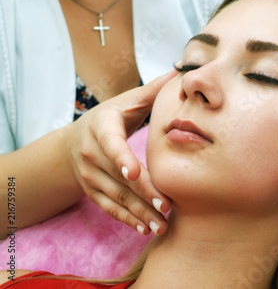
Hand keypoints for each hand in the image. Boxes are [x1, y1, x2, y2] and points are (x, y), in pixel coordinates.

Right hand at [66, 71, 177, 234]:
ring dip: (140, 213)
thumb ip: (152, 90)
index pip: (111, 144)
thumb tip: (182, 69)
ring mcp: (90, 177)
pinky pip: (110, 209)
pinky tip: (145, 229)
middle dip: (143, 193)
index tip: (135, 171)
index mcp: (101, 128)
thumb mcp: (125, 102)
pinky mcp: (93, 193)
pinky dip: (127, 220)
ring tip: (162, 225)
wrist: (73, 143)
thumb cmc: (108, 119)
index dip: (121, 158)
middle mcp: (92, 154)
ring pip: (116, 197)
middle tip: (167, 206)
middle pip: (119, 176)